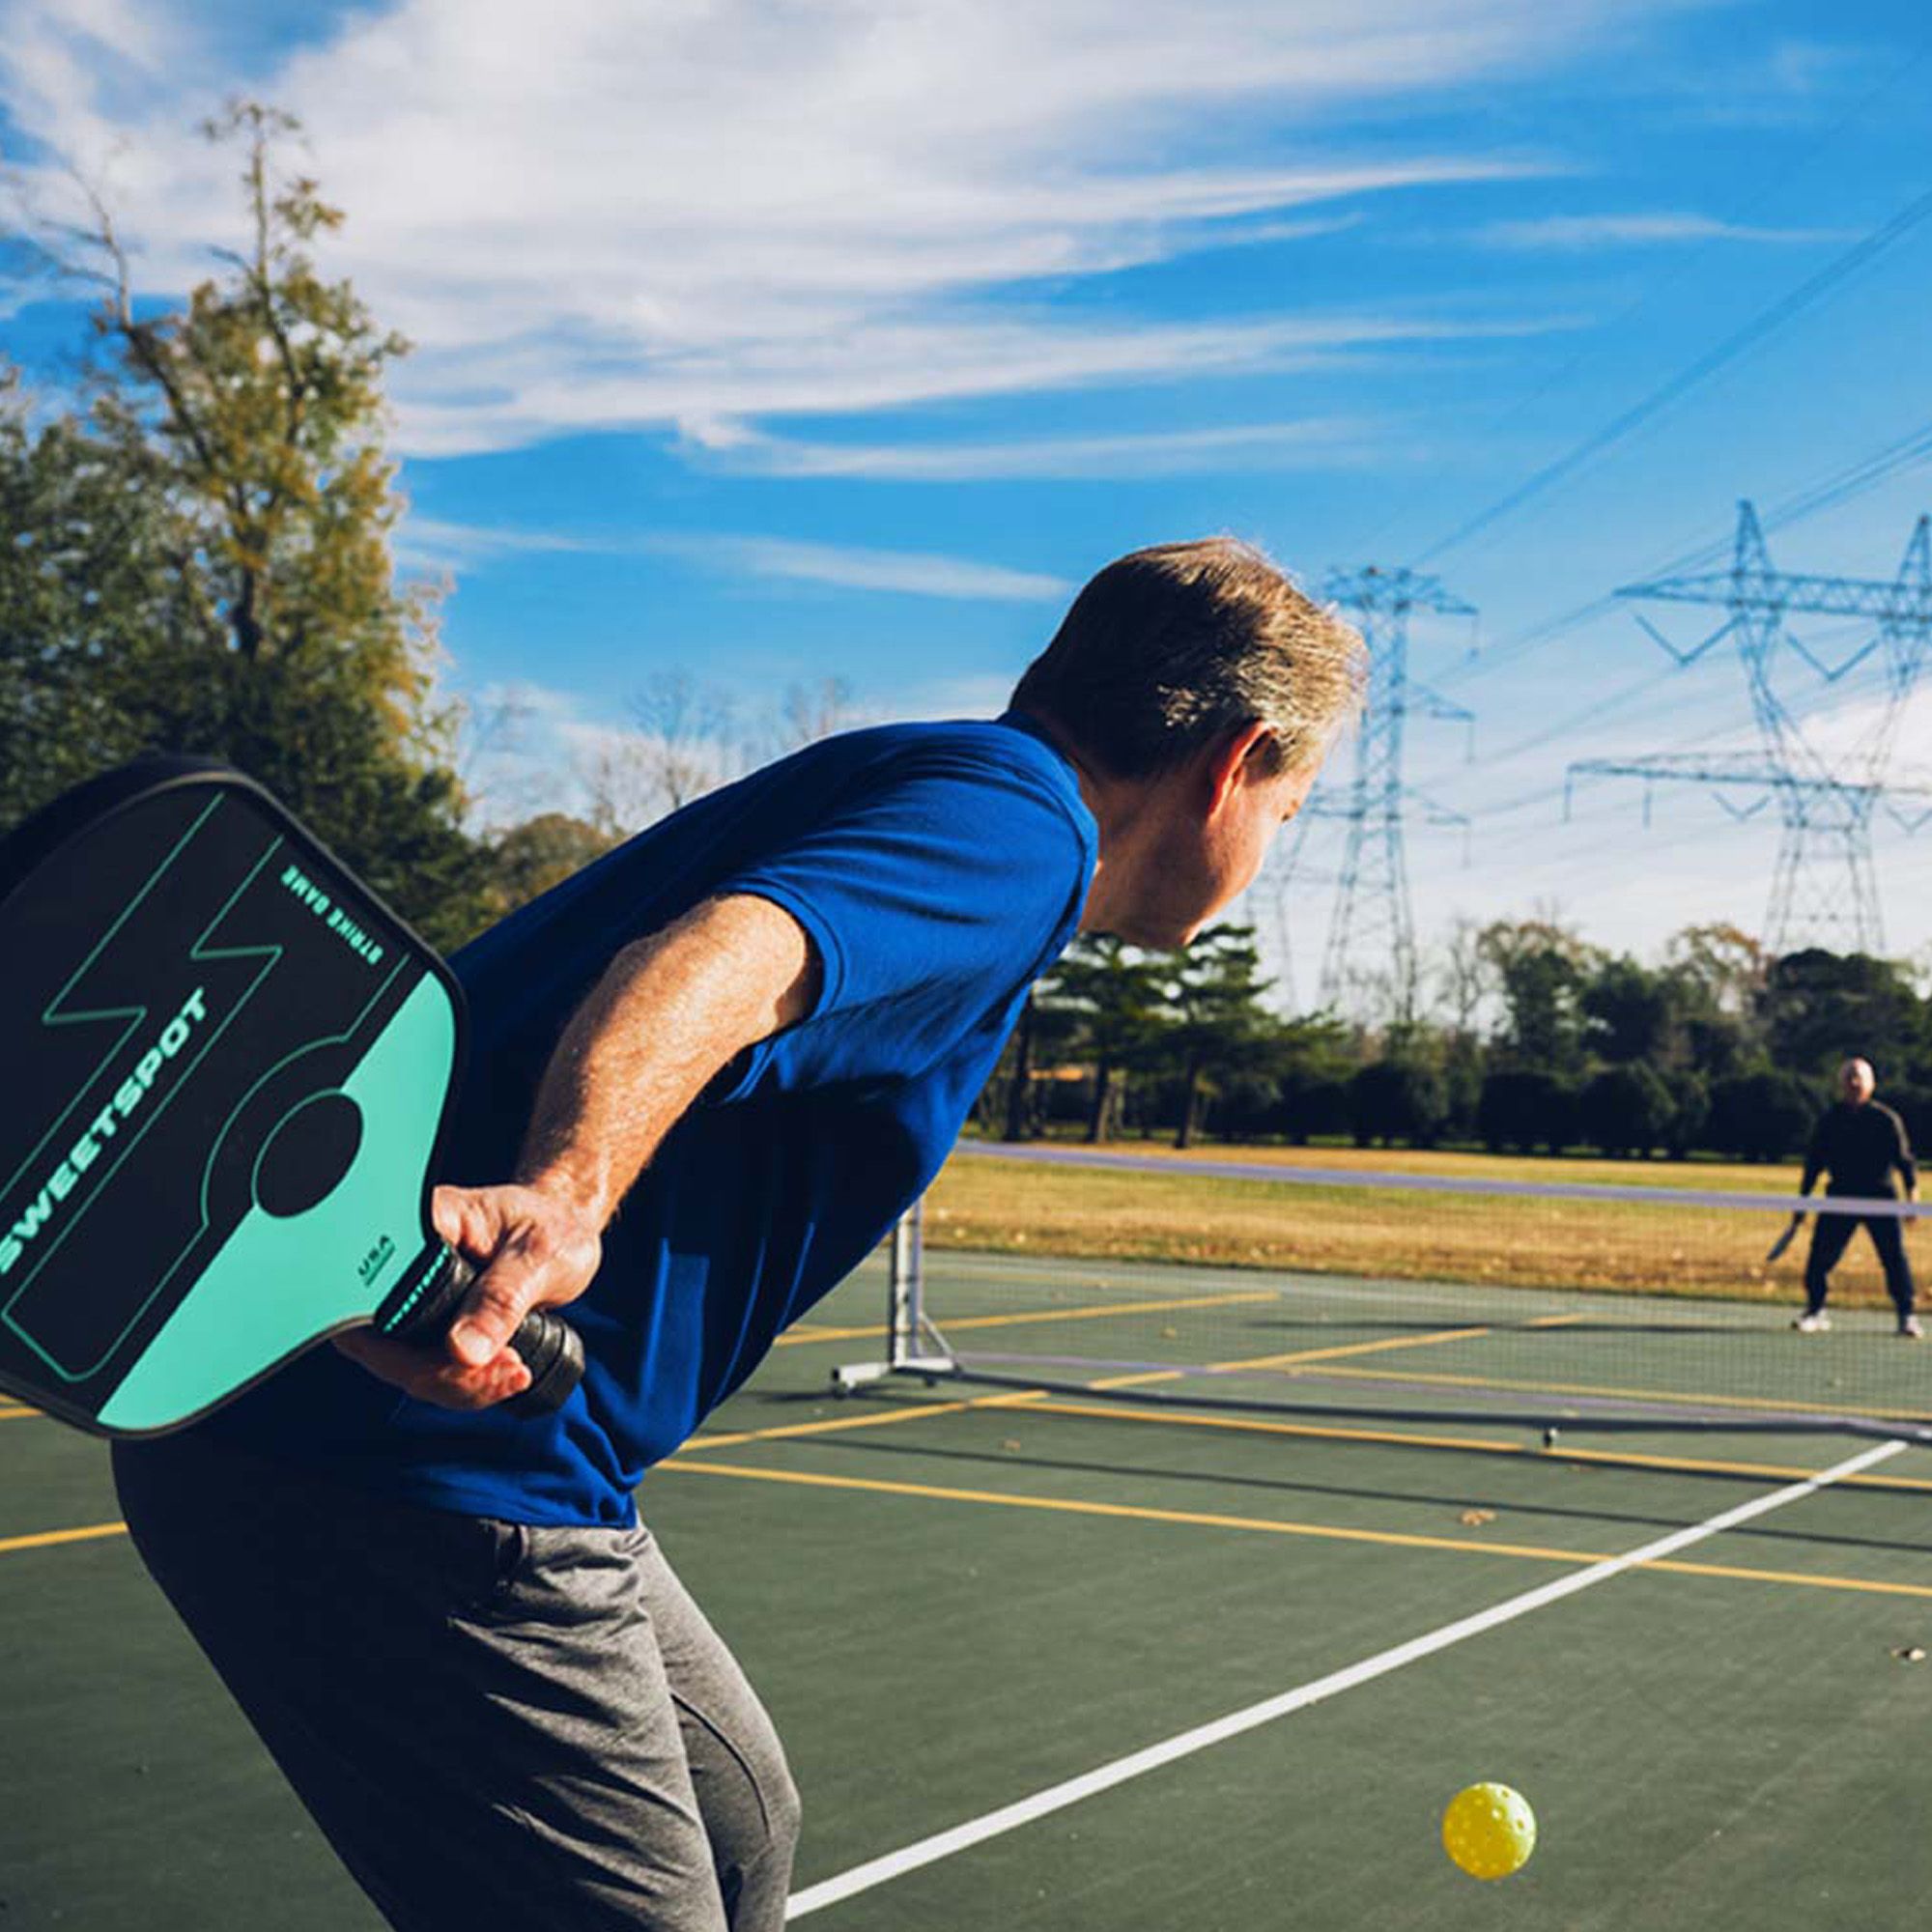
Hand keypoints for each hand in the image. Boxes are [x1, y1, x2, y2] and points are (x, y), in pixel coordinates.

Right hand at [334, 1182, 602, 1409]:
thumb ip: (501, 1299)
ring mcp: (412, 1297)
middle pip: (381, 1340)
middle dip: (439, 1373)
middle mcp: (404, 1262)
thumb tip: (461, 1351)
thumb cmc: (552, 1227)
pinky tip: (507, 1375)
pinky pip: (429, 1370)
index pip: (377, 1292)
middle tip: (509, 1369)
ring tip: (514, 1372)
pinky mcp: (429, 1327)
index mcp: (423, 1226)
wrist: (566, 1230)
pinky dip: (465, 1385)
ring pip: (403, 1364)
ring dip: (457, 1385)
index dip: (403, 1340)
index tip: (467, 1357)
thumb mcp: (539, 1256)